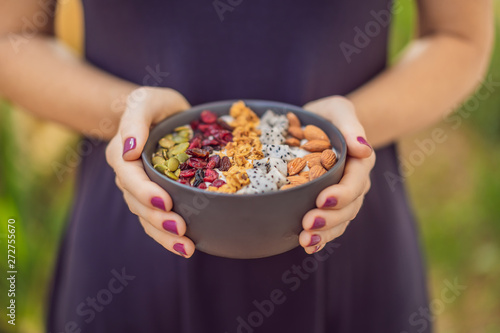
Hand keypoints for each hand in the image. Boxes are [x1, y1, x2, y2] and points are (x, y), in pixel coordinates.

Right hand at [106, 87, 194, 257]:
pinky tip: (187, 246)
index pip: (130, 177)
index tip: (165, 202)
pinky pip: (157, 219)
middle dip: (157, 218)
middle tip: (180, 229)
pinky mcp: (156, 197)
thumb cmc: (153, 105)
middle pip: (137, 203)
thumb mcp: (145, 101)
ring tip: (186, 247)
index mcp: (122, 153)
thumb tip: (130, 150)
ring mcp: (141, 189)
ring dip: (164, 235)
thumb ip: (135, 119)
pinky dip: (168, 235)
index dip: (145, 192)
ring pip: (146, 217)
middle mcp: (128, 176)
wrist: (160, 114)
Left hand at [300, 96, 375, 253]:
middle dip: (330, 218)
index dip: (341, 194)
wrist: (319, 126)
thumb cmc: (328, 115)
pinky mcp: (329, 205)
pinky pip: (331, 225)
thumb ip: (350, 125)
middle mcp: (355, 182)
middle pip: (349, 206)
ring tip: (306, 241)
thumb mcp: (339, 109)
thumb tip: (362, 148)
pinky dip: (321, 238)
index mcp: (359, 161)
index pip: (355, 181)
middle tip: (307, 224)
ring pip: (341, 220)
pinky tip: (307, 245)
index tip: (321, 200)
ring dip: (325, 233)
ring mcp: (344, 196)